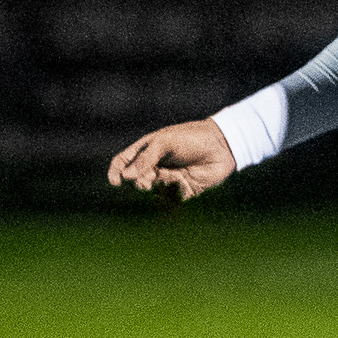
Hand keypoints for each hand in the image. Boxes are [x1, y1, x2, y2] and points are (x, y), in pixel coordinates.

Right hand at [108, 118, 236, 198]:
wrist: (222, 147)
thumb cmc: (192, 138)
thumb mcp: (165, 143)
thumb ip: (146, 159)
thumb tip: (127, 176)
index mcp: (149, 149)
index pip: (124, 162)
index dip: (116, 172)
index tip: (116, 182)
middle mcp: (157, 165)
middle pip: (138, 178)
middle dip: (141, 180)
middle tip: (150, 177)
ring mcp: (170, 178)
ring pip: (153, 190)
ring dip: (157, 187)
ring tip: (169, 177)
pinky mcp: (184, 190)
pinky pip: (171, 199)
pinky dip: (171, 195)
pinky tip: (181, 183)